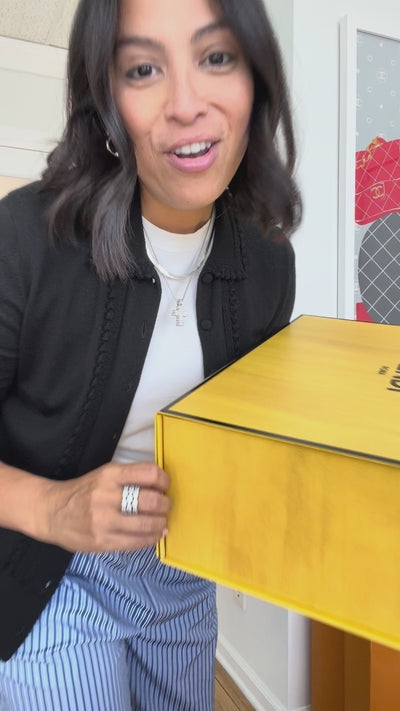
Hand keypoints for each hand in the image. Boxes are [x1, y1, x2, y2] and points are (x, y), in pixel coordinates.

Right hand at [37, 462, 170, 552]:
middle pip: (151, 501)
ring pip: (147, 525)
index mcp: (109, 475)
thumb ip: (130, 478)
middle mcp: (106, 496)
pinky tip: (154, 534)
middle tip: (165, 506)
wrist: (52, 513)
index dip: (164, 481)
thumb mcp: (105, 475)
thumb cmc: (84, 491)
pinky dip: (151, 538)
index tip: (165, 486)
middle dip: (165, 505)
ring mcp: (103, 522)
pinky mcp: (102, 542)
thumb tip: (162, 488)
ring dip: (161, 524)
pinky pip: (136, 543)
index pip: (149, 474)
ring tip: (161, 522)